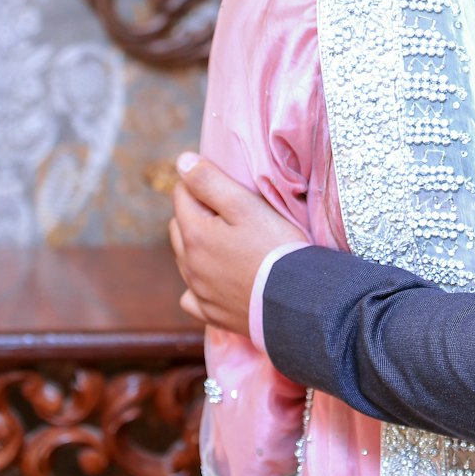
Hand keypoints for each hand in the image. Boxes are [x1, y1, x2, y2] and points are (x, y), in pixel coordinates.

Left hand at [169, 154, 302, 335]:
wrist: (295, 300)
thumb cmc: (275, 246)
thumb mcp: (245, 205)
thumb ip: (210, 182)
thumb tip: (181, 162)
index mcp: (194, 234)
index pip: (181, 195)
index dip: (199, 182)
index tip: (222, 182)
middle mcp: (190, 264)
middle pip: (178, 226)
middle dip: (194, 212)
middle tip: (225, 208)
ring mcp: (199, 292)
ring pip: (184, 259)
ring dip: (196, 245)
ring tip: (224, 239)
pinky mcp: (212, 314)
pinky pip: (192, 297)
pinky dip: (197, 284)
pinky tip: (214, 280)